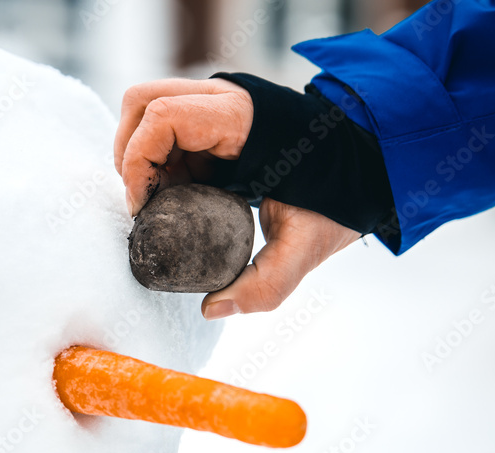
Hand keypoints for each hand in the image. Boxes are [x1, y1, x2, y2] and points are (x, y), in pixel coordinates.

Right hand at [115, 78, 360, 318]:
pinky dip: (154, 159)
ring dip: (137, 155)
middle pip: (142, 102)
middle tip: (141, 201)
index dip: (137, 161)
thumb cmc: (337, 200)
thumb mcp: (305, 247)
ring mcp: (216, 107)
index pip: (162, 117)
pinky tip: (172, 194)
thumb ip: (266, 285)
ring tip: (154, 199)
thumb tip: (212, 309)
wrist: (366, 171)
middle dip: (127, 152)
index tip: (142, 206)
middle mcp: (224, 101)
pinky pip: (164, 128)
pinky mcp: (213, 120)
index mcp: (242, 119)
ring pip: (146, 110)